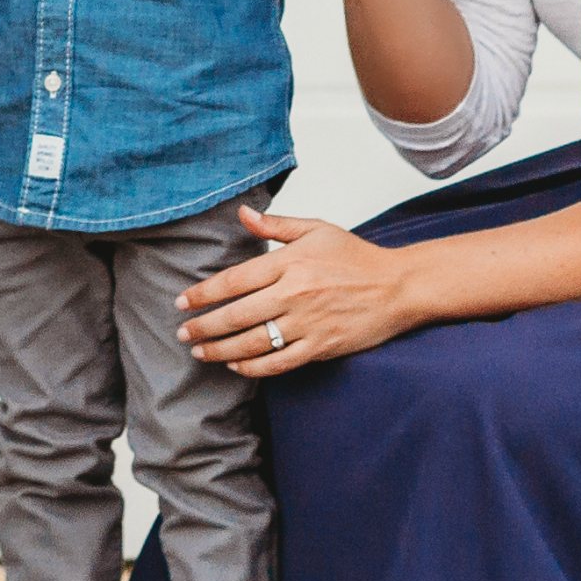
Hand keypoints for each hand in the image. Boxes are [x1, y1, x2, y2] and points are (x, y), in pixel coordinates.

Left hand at [175, 205, 423, 378]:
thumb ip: (276, 225)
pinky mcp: (321, 347)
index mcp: (290, 262)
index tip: (182, 301)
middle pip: (236, 315)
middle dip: (204, 326)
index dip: (203, 293)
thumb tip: (242, 213)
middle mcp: (295, 293)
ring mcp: (308, 323)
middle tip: (183, 332)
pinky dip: (254, 367)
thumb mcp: (316, 229)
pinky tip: (236, 365)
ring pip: (253, 343)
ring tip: (200, 352)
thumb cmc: (356, 256)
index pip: (234, 280)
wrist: (397, 287)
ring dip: (220, 350)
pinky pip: (279, 362)